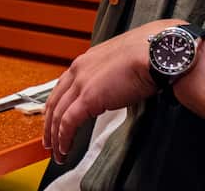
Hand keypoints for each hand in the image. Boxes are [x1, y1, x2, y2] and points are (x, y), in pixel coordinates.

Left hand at [43, 19, 181, 163]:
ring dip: (55, 136)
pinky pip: (68, 123)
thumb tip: (116, 86)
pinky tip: (65, 149)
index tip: (54, 118)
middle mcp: (79, 70)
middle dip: (49, 124)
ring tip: (57, 152)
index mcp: (86, 61)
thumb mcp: (120, 61)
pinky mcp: (88, 98)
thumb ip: (111, 73)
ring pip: (57, 115)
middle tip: (49, 140)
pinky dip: (63, 138)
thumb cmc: (146, 54)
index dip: (56, 105)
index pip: (62, 86)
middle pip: (54, 101)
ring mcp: (82, 83)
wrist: (155, 53)